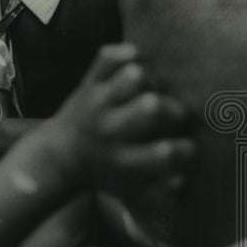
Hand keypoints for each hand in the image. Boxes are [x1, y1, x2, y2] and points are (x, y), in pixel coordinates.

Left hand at [29, 43, 193, 192]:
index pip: (165, 152)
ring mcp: (98, 102)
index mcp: (125, 161)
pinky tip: (133, 66)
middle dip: (173, 108)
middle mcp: (111, 130)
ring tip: (152, 89)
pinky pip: (108, 57)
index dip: (185, 149)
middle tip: (171, 113)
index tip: (186, 146)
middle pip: (152, 107)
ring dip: (151, 80)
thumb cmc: (107, 174)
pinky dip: (126, 54)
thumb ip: (163, 187)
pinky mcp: (89, 83)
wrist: (60, 156)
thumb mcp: (132, 192)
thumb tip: (185, 178)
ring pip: (133, 77)